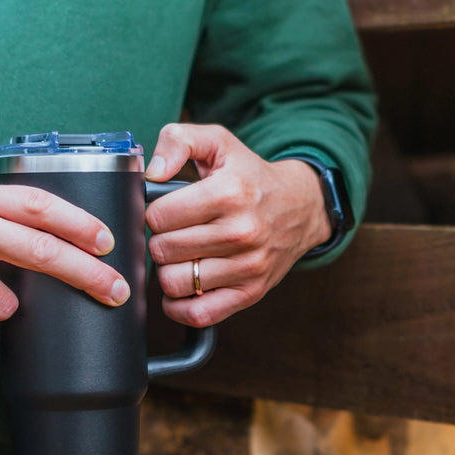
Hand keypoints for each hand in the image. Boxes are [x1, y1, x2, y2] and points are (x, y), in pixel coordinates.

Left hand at [144, 123, 331, 327]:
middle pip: (163, 250)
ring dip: (169, 271)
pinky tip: (183, 288)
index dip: (154, 213)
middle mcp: (241, 232)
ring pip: (174, 282)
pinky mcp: (251, 293)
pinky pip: (198, 314)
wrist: (301, 207)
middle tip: (176, 233)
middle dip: (160, 241)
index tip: (168, 212)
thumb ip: (178, 140)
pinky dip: (179, 307)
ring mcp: (248, 266)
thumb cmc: (250, 176)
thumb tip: (153, 172)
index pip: (159, 217)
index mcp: (229, 193)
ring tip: (182, 257)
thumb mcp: (218, 142)